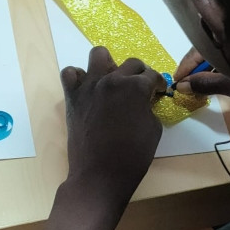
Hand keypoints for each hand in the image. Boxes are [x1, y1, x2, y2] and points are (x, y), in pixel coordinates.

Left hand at [61, 47, 166, 207]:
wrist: (100, 174)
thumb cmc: (133, 156)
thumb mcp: (154, 129)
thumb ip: (149, 108)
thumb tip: (143, 101)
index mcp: (135, 87)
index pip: (152, 76)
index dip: (158, 84)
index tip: (158, 92)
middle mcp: (112, 80)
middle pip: (131, 63)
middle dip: (140, 73)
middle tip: (140, 88)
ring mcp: (90, 86)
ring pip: (98, 55)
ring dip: (109, 64)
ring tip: (112, 80)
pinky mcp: (73, 96)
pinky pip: (71, 73)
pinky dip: (79, 77)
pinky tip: (88, 89)